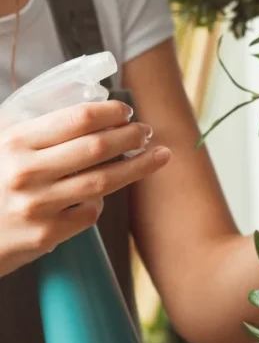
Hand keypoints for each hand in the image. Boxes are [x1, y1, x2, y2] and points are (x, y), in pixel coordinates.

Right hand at [0, 100, 170, 275]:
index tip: (126, 112)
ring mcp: (38, 205)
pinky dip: (100, 201)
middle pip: (98, 147)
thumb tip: (88, 108)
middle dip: (131, 136)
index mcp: (15, 142)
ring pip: (104, 181)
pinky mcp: (47, 234)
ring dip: (138, 166)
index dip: (110, 112)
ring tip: (159, 155)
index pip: (78, 119)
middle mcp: (26, 172)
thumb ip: (35, 128)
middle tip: (147, 131)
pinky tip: (103, 195)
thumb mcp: (0, 145)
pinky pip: (90, 212)